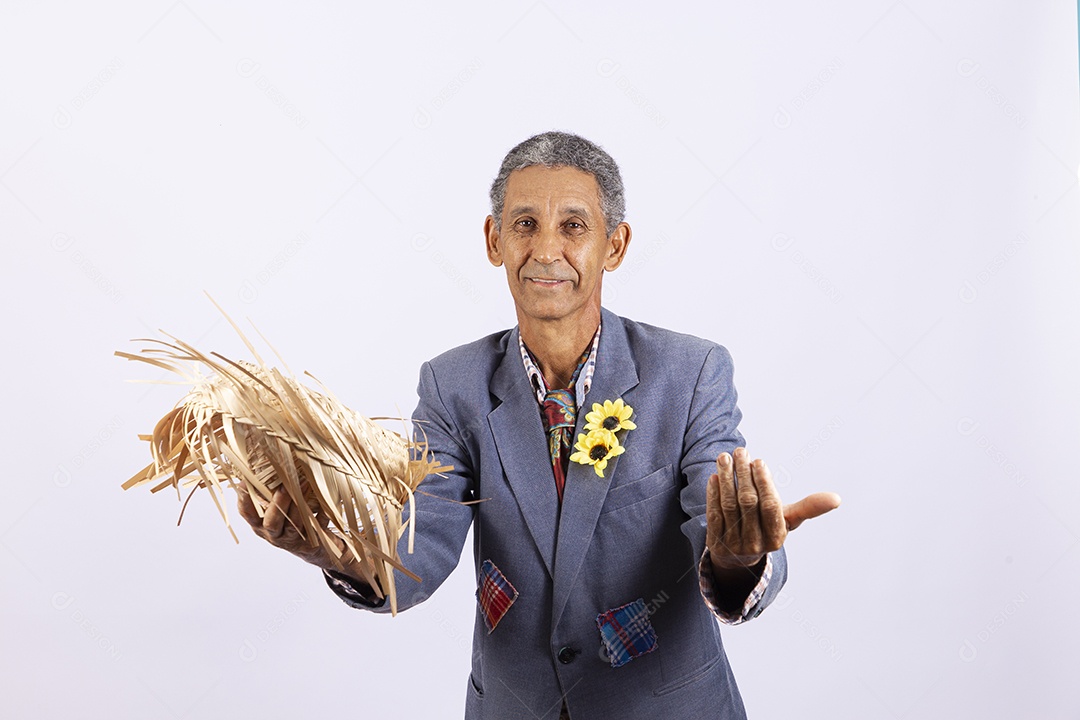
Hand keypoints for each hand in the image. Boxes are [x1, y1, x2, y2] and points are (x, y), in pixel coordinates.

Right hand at [236, 485, 343, 569]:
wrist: (312, 548)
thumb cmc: (289, 519)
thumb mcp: (274, 509)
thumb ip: (267, 492)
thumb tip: (263, 462)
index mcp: (260, 524)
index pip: (247, 513)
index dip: (244, 499)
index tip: (245, 482)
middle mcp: (273, 534)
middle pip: (272, 521)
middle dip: (279, 502)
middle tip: (284, 485)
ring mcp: (292, 539)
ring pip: (295, 524)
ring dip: (300, 503)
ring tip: (306, 483)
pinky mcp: (311, 542)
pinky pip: (317, 527)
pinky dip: (321, 513)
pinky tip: (324, 500)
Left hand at [706, 447, 840, 571]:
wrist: (739, 557)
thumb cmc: (767, 528)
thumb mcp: (788, 520)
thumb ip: (809, 507)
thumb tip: (837, 498)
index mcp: (776, 537)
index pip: (770, 506)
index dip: (764, 482)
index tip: (758, 461)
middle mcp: (755, 543)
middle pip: (748, 502)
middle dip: (743, 474)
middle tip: (741, 452)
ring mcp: (734, 544)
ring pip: (729, 505)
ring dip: (726, 478)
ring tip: (725, 457)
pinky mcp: (716, 541)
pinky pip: (714, 514)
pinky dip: (713, 493)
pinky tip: (714, 476)